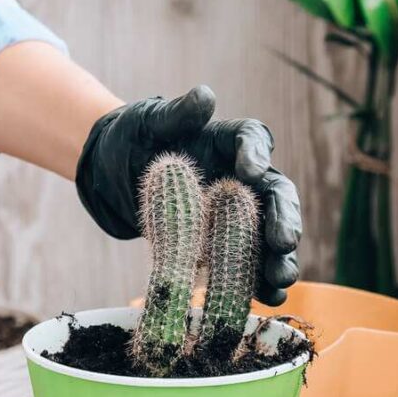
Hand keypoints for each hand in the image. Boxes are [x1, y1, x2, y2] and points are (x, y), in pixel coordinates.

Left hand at [76, 85, 301, 304]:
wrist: (114, 173)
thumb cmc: (134, 138)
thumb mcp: (149, 122)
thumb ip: (177, 113)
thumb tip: (205, 97)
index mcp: (227, 140)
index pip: (253, 139)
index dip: (256, 153)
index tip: (249, 170)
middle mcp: (241, 176)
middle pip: (275, 194)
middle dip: (283, 218)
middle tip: (283, 240)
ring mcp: (235, 213)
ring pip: (269, 235)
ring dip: (280, 258)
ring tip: (283, 278)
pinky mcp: (221, 244)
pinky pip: (248, 263)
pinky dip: (260, 282)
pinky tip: (269, 300)